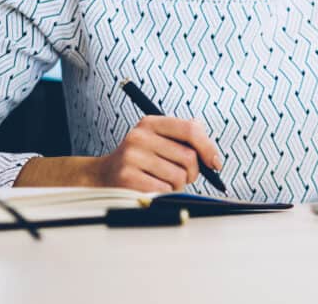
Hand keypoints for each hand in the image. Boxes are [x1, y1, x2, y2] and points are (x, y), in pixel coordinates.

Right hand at [89, 116, 222, 192]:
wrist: (103, 176)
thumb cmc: (140, 160)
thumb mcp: (158, 139)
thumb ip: (185, 137)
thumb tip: (213, 155)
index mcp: (151, 123)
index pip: (190, 129)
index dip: (208, 148)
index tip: (215, 163)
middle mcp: (140, 136)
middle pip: (189, 157)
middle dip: (192, 172)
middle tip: (183, 176)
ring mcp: (132, 157)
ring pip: (179, 177)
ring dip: (178, 186)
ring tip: (164, 182)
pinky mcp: (127, 178)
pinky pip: (165, 190)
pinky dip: (165, 194)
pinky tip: (153, 189)